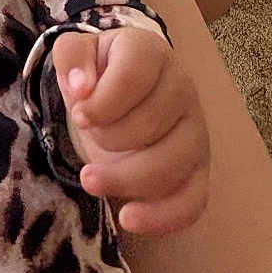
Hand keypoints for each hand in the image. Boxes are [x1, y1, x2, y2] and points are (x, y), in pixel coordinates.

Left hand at [52, 24, 209, 234]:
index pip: (134, 76)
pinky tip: (129, 218)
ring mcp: (196, 130)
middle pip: (152, 122)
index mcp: (151, 53)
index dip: (102, 101)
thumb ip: (72, 57)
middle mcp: (182, 88)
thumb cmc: (100, 72)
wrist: (123, 92)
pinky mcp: (199, 169)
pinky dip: (163, 216)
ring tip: (90, 179)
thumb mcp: (78, 54)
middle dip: (108, 138)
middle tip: (87, 136)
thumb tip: (81, 88)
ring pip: (172, 164)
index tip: (79, 115)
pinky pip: (194, 200)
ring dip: (125, 179)